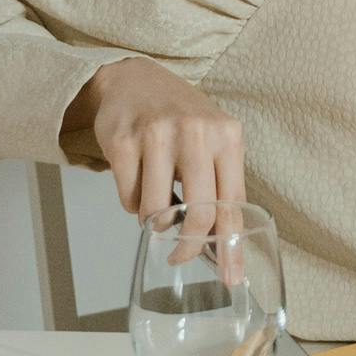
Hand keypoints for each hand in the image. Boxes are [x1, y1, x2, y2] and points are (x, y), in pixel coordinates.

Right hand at [72, 58, 244, 258]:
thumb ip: (222, 186)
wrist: (134, 79)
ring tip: (156, 201)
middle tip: (178, 255)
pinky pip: (128, 199)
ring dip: (154, 221)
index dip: (230, 245)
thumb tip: (228, 249)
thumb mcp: (213, 141)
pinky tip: (137, 180)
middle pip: (198, 215)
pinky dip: (132, 203)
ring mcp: (157, 135)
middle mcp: (196, 132)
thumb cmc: (181, 118)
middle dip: (187, 246)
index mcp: (227, 136)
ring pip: (156, 213)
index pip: (233, 203)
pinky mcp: (122, 141)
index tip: (229, 276)